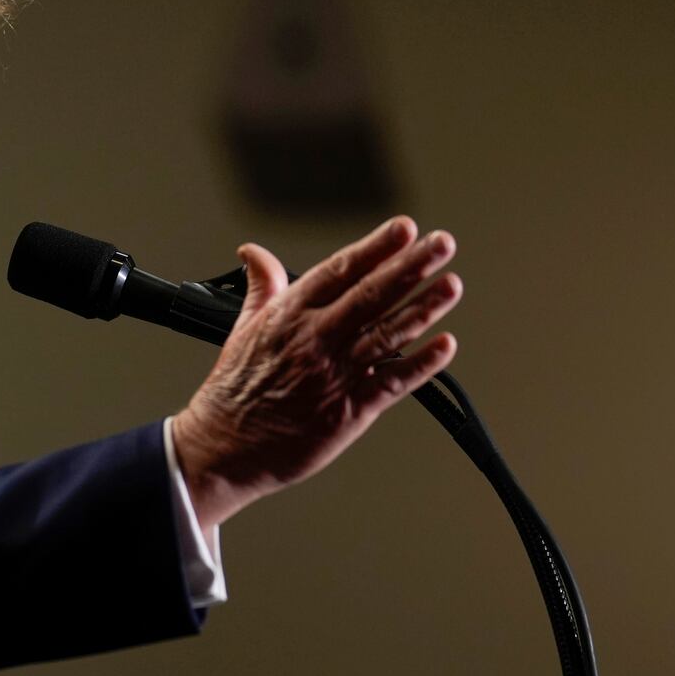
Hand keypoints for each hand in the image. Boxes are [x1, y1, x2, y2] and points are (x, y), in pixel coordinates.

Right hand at [171, 216, 461, 534]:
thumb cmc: (233, 390)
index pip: (340, 271)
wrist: (224, 447)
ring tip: (451, 285)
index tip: (404, 228)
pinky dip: (420, 364)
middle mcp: (315, 339)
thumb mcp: (242, 327)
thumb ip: (262, 286)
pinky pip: (392, 383)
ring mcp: (334, 374)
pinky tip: (445, 347)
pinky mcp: (347, 411)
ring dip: (423, 308)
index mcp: (290, 315)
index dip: (375, 248)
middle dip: (411, 266)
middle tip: (442, 244)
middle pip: (372, 295)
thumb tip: (254, 253)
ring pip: (387, 334)